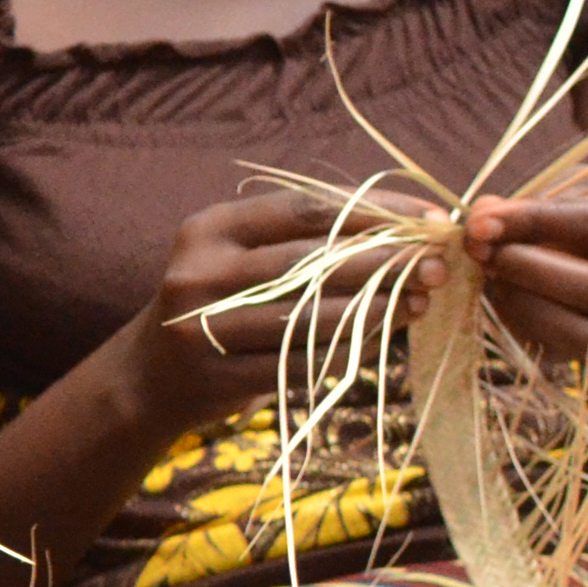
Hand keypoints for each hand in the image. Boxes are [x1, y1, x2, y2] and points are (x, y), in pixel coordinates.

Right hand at [124, 187, 419, 420]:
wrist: (148, 376)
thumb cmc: (218, 303)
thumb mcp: (237, 255)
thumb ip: (302, 237)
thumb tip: (408, 224)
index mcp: (208, 229)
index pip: (305, 209)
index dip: (375, 211)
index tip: (432, 218)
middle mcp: (199, 274)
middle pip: (312, 262)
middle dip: (387, 261)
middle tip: (440, 263)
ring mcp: (204, 328)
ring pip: (312, 315)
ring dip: (378, 308)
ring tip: (424, 300)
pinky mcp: (220, 377)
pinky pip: (304, 362)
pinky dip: (351, 349)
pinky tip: (382, 338)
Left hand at [464, 189, 587, 403]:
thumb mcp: (580, 188)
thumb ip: (536, 199)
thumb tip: (484, 215)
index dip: (539, 221)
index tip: (483, 219)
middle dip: (530, 271)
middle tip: (481, 250)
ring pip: (585, 333)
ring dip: (522, 303)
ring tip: (488, 271)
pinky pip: (564, 350)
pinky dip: (521, 323)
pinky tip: (501, 293)